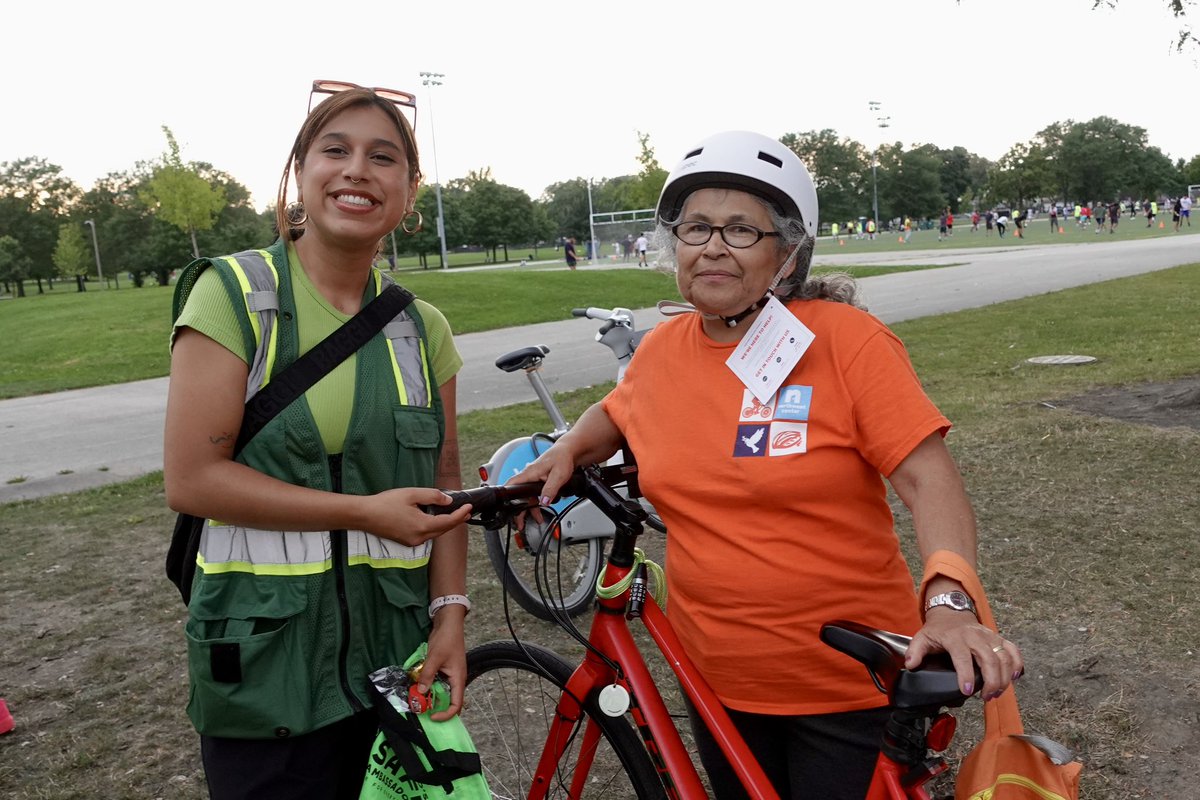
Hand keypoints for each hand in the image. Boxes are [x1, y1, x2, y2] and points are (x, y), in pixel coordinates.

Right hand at [362, 488, 471, 545]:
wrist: (364, 515)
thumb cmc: (385, 503)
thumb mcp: (412, 494)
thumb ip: (433, 496)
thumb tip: (448, 502)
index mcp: (422, 526)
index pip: (448, 522)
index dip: (460, 515)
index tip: (469, 507)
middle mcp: (419, 537)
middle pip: (443, 530)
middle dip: (456, 521)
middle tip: (466, 511)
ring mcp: (412, 541)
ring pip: (435, 533)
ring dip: (445, 524)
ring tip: (454, 514)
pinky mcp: (406, 541)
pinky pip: (425, 535)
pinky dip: (433, 527)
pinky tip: (434, 518)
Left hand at [420, 607, 466, 720]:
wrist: (448, 623)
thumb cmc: (447, 639)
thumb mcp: (435, 657)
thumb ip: (428, 674)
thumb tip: (421, 691)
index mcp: (458, 679)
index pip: (456, 704)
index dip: (446, 714)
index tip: (432, 716)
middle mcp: (455, 680)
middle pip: (449, 701)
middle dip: (436, 708)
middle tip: (421, 709)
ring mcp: (449, 675)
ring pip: (441, 692)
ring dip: (431, 697)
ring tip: (417, 699)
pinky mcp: (442, 670)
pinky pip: (436, 683)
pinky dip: (428, 686)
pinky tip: (418, 686)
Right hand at [508, 441, 579, 523]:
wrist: (569, 451)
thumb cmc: (562, 457)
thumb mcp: (558, 475)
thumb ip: (550, 489)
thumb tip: (544, 501)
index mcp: (529, 473)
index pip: (511, 484)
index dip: (506, 496)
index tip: (505, 509)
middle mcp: (528, 476)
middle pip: (518, 495)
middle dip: (518, 511)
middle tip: (519, 524)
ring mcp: (533, 479)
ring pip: (526, 497)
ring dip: (529, 509)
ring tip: (534, 520)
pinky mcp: (538, 481)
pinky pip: (533, 495)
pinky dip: (535, 504)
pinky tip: (540, 512)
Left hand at [904, 608, 1024, 699]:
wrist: (952, 612)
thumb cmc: (938, 629)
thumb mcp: (922, 637)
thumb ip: (915, 651)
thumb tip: (910, 665)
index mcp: (955, 638)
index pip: (963, 657)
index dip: (966, 675)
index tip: (968, 691)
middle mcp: (975, 637)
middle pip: (990, 659)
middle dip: (991, 681)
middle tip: (986, 697)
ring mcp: (989, 637)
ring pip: (1004, 657)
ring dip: (1004, 678)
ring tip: (996, 693)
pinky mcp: (998, 638)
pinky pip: (1013, 650)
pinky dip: (1017, 664)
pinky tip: (1015, 678)